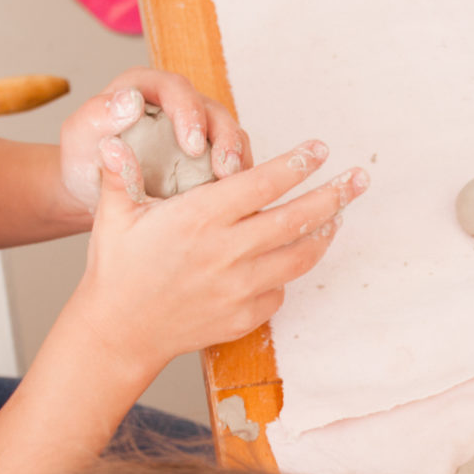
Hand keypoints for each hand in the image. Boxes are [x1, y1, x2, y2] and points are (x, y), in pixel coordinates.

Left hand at [56, 70, 249, 210]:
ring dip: (237, 157)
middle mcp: (175, 105)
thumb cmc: (84, 161)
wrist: (92, 195)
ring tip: (235, 182)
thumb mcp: (78, 136)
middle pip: (211, 110)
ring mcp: (196, 130)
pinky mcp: (208, 157)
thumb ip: (97, 115)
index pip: (176, 89)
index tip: (192, 144)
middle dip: (223, 137)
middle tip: (224, 167)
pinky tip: (239, 194)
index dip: (189, 113)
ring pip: (229, 133)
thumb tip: (130, 101)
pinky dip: (238, 175)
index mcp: (145, 88)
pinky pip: (232, 160)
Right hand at [66, 138, 362, 376]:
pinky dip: (289, 272)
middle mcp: (226, 252)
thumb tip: (114, 140)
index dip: (296, 164)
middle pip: (296, 219)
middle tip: (359, 179)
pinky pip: (280, 290)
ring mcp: (239, 288)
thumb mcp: (114, 216)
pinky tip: (293, 257)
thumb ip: (122, 175)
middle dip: (333, 196)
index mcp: (199, 218)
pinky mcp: (244, 316)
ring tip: (338, 217)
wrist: (120, 333)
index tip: (319, 149)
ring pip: (299, 257)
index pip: (262, 183)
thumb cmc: (117, 270)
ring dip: (324, 234)